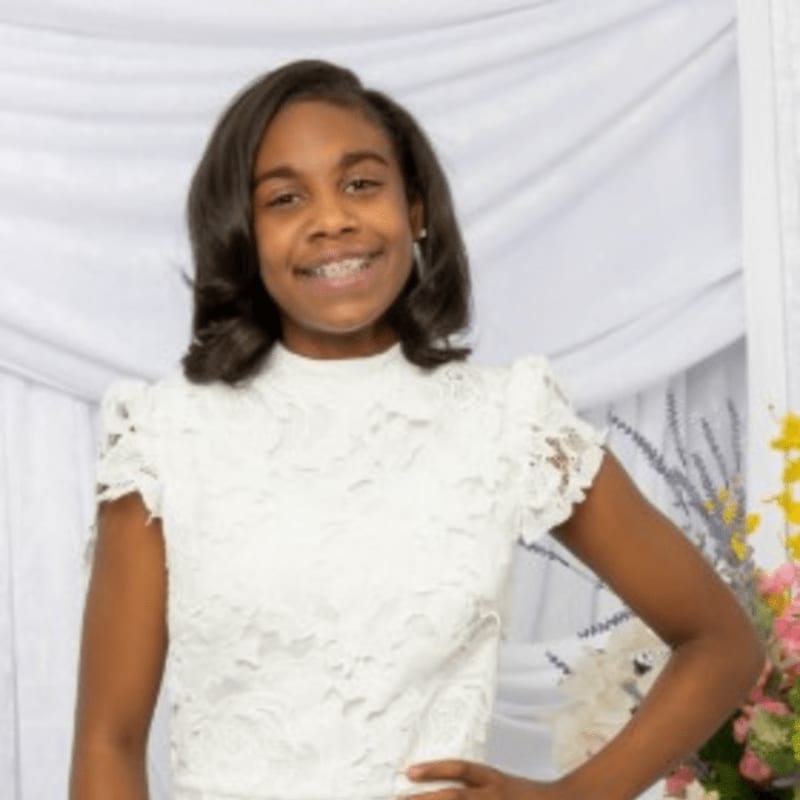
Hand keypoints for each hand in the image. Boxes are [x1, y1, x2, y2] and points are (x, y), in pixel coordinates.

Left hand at [403, 759, 559, 798]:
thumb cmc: (523, 796)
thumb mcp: (499, 784)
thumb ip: (472, 785)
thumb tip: (435, 787)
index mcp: (494, 780)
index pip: (461, 770)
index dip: (434, 770)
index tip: (407, 771)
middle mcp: (495, 796)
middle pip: (456, 797)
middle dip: (425, 799)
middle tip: (399, 799)